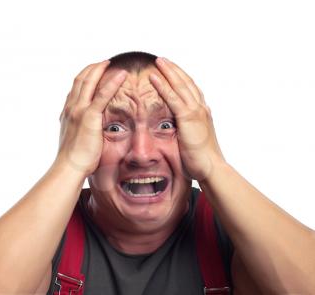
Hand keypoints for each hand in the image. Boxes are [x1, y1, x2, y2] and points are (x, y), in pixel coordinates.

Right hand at [55, 61, 126, 175]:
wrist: (69, 167)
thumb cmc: (74, 157)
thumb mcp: (74, 138)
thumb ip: (78, 128)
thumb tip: (83, 127)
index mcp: (68, 112)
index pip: (76, 88)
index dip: (84, 77)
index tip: (93, 71)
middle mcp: (71, 107)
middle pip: (80, 79)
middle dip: (91, 68)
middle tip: (103, 62)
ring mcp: (79, 110)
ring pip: (88, 82)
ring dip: (99, 69)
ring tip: (110, 62)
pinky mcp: (89, 117)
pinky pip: (102, 95)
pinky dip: (112, 83)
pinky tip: (121, 75)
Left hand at [149, 57, 225, 180]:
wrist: (211, 167)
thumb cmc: (202, 159)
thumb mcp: (193, 139)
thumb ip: (186, 130)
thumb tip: (177, 129)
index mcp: (202, 112)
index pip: (191, 90)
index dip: (181, 78)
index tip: (172, 70)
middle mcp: (201, 108)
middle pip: (187, 82)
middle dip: (174, 69)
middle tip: (163, 60)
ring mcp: (196, 111)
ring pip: (180, 85)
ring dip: (169, 71)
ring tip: (158, 61)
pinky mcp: (188, 118)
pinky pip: (173, 98)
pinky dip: (163, 86)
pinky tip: (154, 77)